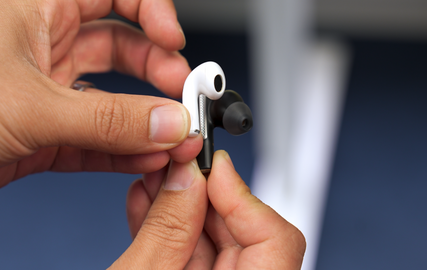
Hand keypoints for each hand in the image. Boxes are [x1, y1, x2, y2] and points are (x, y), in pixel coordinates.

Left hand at [0, 0, 200, 200]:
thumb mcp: (28, 103)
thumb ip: (107, 119)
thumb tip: (168, 124)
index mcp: (36, 12)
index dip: (149, 9)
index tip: (173, 38)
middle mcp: (45, 49)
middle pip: (122, 47)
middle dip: (158, 70)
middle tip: (183, 95)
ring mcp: (49, 95)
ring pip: (114, 98)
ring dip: (147, 118)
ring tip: (174, 136)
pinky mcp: (47, 136)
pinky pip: (98, 139)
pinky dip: (125, 150)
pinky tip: (147, 159)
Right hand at [121, 150, 305, 268]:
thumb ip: (165, 230)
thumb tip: (185, 177)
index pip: (278, 239)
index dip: (243, 195)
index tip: (212, 166)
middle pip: (243, 231)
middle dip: (202, 191)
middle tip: (175, 164)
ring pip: (214, 238)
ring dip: (180, 205)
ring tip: (156, 180)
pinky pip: (193, 254)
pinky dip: (170, 229)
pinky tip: (148, 206)